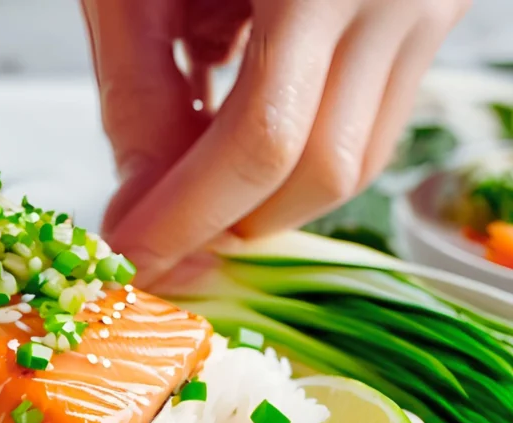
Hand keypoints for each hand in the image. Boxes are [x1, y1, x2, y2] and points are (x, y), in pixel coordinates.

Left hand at [84, 0, 469, 286]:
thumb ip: (139, 92)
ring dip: (265, 195)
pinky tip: (236, 127)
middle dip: (228, 222)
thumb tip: (141, 204)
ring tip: (190, 182)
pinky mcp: (433, 16)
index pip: (263, 138)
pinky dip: (298, 148)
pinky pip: (372, 121)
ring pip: (357, 158)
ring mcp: (429, 5)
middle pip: (320, 167)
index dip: (189, 214)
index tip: (134, 254)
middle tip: (157, 242)